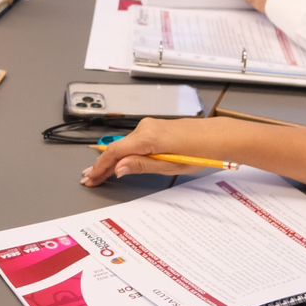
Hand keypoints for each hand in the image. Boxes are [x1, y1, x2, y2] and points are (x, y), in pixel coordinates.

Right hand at [81, 118, 231, 185]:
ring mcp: (150, 126)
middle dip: (102, 164)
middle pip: (116, 148)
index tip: (91, 178)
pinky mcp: (154, 128)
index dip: (100, 167)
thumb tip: (119, 168)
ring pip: (123, 144)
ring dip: (111, 159)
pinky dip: (123, 152)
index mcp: (148, 137)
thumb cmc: (200, 152)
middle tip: (89, 179)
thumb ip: (142, 165)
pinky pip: (132, 141)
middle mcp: (146, 128)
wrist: (216, 137)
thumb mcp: (170, 166)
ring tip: (99, 174)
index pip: (114, 152)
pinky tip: (118, 161)